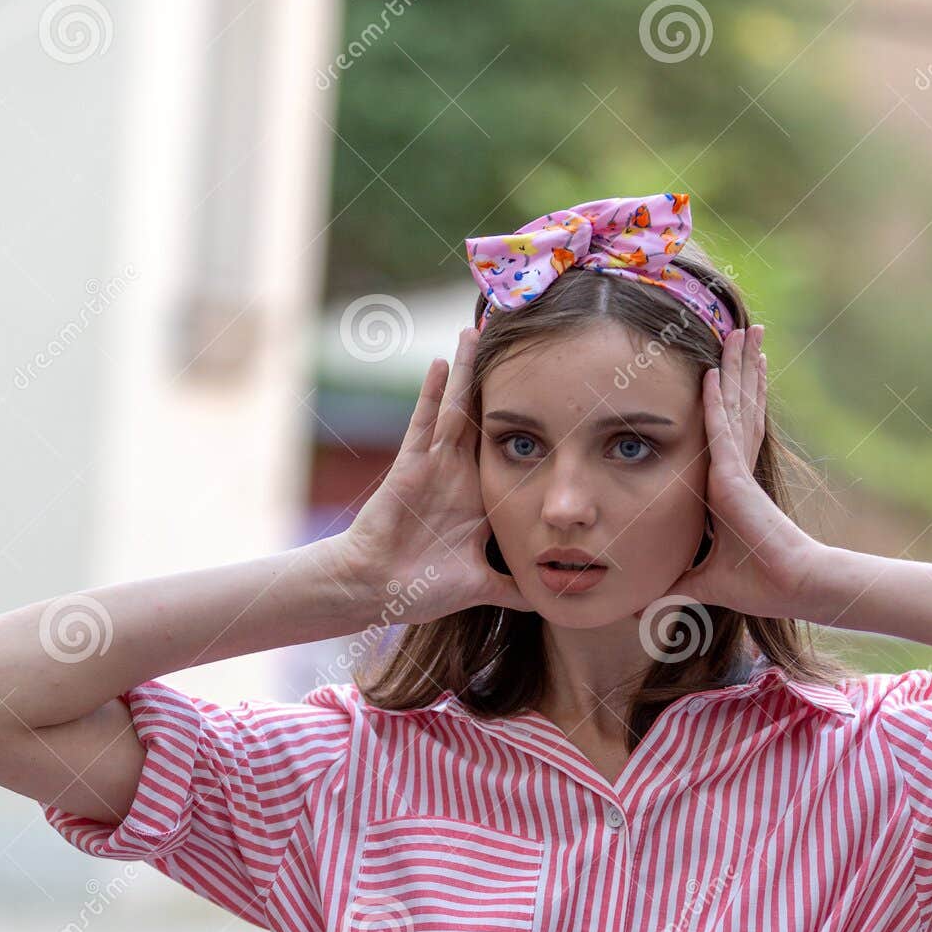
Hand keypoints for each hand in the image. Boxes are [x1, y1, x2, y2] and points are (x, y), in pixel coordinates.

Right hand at [329, 328, 532, 624]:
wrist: (378, 590)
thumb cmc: (423, 588)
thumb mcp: (483, 586)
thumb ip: (515, 588)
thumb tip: (552, 600)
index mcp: (480, 499)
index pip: (509, 453)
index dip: (529, 424)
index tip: (554, 394)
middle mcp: (459, 476)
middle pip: (483, 418)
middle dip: (499, 383)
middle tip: (519, 340)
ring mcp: (434, 467)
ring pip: (455, 410)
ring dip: (466, 372)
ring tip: (478, 330)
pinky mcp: (409, 466)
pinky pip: (422, 424)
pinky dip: (431, 394)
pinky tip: (442, 362)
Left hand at [662, 326, 828, 620]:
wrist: (790, 588)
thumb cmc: (758, 585)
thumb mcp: (701, 583)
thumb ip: (674, 588)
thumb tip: (642, 610)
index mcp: (730, 486)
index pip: (729, 430)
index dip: (730, 396)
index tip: (725, 369)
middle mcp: (736, 470)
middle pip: (737, 406)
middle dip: (739, 367)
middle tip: (740, 330)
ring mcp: (738, 471)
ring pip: (735, 406)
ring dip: (735, 367)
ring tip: (741, 330)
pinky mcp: (735, 478)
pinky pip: (721, 431)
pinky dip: (715, 401)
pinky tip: (711, 372)